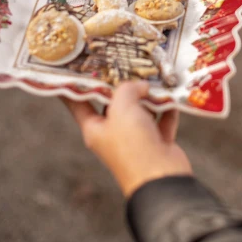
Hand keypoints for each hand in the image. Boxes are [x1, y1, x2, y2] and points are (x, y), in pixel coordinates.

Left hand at [62, 82, 191, 197]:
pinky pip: (162, 120)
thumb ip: (127, 89)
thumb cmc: (134, 146)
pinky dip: (167, 109)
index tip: (70, 70)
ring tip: (155, 77)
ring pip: (141, 110)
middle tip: (127, 63)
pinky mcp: (158, 142)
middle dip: (122, 86)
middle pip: (114, 104)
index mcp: (95, 129)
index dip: (73, 87)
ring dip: (149, 96)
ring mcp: (137, 139)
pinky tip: (171, 97)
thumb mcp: (122, 109)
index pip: (78, 104)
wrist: (162, 178)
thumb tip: (140, 86)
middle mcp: (114, 134)